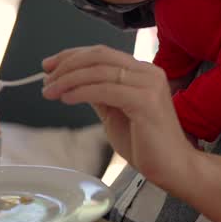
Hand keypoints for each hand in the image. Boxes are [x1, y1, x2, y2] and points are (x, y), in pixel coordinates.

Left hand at [41, 46, 199, 192]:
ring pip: (99, 71)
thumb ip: (99, 94)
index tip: (49, 66)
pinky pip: (105, 90)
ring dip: (69, 79)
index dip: (72, 55)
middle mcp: (147, 71)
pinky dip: (82, 91)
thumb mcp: (115, 113)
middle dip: (67, 64)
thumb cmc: (146, 145)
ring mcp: (148, 84)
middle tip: (46, 79)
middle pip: (99, 56)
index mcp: (142, 71)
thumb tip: (73, 81)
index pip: (102, 53)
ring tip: (50, 91)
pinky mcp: (145, 101)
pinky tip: (67, 98)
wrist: (174, 168)